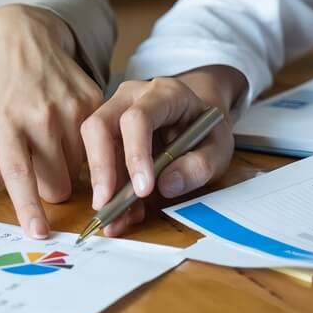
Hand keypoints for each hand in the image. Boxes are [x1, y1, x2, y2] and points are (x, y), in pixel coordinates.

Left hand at [0, 5, 103, 238]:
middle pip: (57, 182)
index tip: (40, 234)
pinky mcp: (92, 99)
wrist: (20, 32)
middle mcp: (39, 114)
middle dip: (48, 185)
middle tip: (36, 164)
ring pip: (79, 167)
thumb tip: (8, 186)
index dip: (29, 209)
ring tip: (48, 137)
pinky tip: (62, 122)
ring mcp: (70, 106)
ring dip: (65, 165)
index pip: (19, 174)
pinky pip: (93, 143)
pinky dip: (79, 143)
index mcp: (4, 120)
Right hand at [79, 66, 244, 235]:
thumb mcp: (219, 148)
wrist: (197, 119)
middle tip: (107, 205)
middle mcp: (132, 97)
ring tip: (117, 218)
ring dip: (102, 184)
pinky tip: (121, 213)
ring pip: (93, 144)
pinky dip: (108, 189)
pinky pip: (99, 159)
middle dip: (102, 168)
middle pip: (100, 125)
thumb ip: (200, 165)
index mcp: (165, 93)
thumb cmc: (207, 130)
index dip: (135, 153)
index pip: (138, 117)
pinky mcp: (107, 132)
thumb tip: (168, 184)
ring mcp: (115, 111)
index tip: (142, 189)